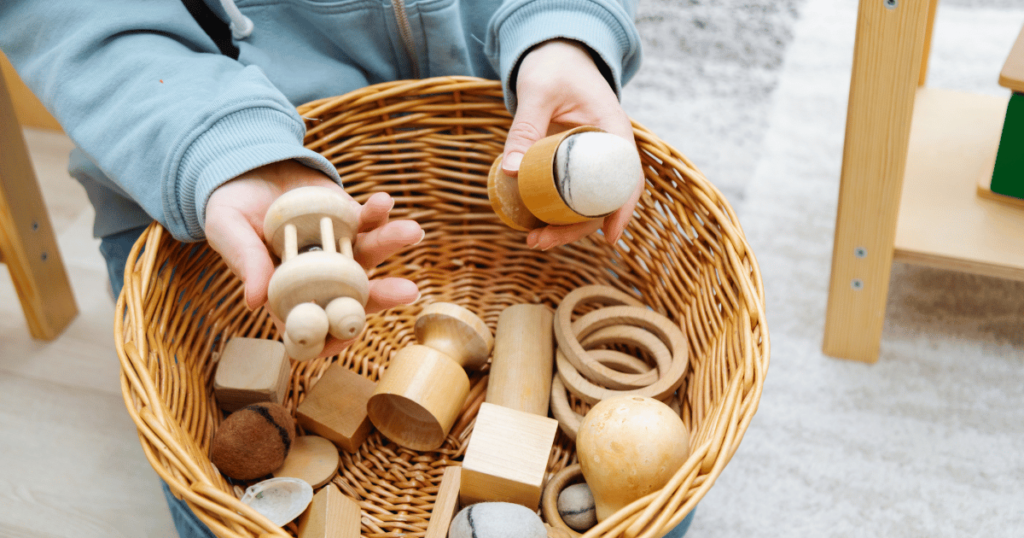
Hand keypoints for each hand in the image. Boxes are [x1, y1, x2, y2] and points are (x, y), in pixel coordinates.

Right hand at [205, 160, 422, 355]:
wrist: (248, 169)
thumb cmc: (231, 208)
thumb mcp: (227, 231)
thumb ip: (245, 261)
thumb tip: (255, 301)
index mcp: (288, 294)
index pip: (313, 327)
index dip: (331, 338)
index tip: (347, 337)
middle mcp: (321, 279)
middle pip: (354, 297)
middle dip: (382, 296)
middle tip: (407, 291)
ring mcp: (340, 249)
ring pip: (370, 256)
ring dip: (391, 245)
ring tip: (411, 231)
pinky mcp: (350, 220)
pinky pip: (369, 220)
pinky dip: (379, 211)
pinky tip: (384, 201)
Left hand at [502, 39, 642, 250]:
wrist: (556, 56)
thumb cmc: (553, 68)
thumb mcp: (537, 93)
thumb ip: (525, 129)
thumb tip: (510, 171)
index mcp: (613, 131)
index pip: (627, 177)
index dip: (622, 210)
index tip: (610, 238)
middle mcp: (609, 150)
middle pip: (605, 200)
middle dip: (578, 228)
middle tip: (541, 242)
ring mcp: (593, 160)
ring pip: (588, 202)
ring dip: (565, 226)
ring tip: (534, 241)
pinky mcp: (575, 164)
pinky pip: (572, 194)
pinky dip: (556, 211)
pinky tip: (533, 224)